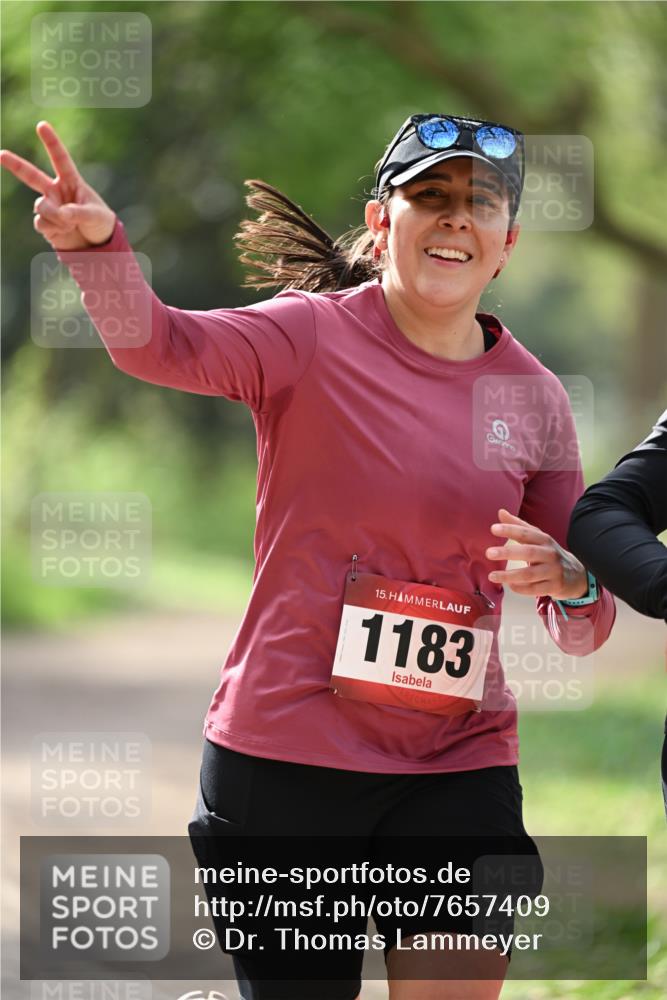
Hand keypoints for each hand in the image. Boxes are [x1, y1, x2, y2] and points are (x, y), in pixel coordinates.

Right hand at [0, 120, 115, 250]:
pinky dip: (54, 229)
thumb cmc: (99, 222)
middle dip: (15, 164)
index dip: (51, 142)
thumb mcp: (96, 215)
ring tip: (70, 224)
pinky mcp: (44, 223)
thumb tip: (62, 214)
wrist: (95, 244)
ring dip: (55, 217)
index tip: (42, 125)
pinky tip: (65, 231)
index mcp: (71, 181)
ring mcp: (48, 207)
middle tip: (1, 154)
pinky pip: (41, 223)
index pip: (60, 159)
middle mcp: (55, 191)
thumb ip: (79, 212)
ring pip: (40, 207)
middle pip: (31, 175)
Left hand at [485, 508, 587, 599]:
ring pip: (529, 574)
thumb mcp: (537, 538)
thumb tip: (501, 512)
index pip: (526, 533)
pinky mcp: (554, 586)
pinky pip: (534, 589)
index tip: (493, 529)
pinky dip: (520, 588)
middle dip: (508, 552)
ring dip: (509, 575)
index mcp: (544, 540)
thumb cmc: (549, 554)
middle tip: (489, 553)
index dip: (510, 530)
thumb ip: (519, 526)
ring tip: (492, 576)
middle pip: (528, 552)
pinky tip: (509, 586)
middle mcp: (550, 554)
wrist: (576, 574)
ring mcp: (553, 571)